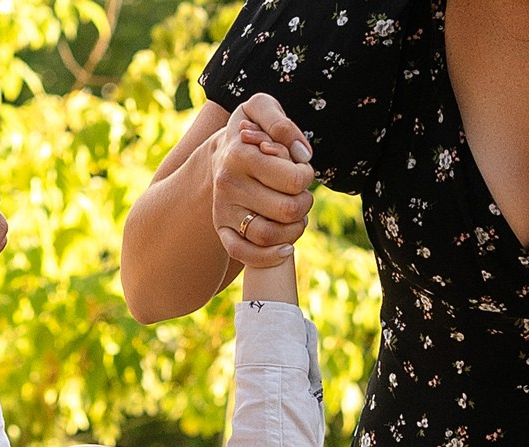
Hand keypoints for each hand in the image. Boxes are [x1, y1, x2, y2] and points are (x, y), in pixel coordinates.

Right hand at [211, 93, 313, 265]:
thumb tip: (302, 154)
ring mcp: (223, 210)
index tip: (302, 169)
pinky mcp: (222, 229)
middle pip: (287, 210)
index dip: (306, 175)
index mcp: (241, 154)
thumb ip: (282, 122)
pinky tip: (287, 248)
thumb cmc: (251, 130)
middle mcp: (228, 184)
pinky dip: (269, 256)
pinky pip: (244, 254)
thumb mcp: (262, 108)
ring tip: (297, 216)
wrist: (221, 152)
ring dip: (294, 230)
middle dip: (305, 203)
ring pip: (269, 236)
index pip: (294, 179)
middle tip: (302, 194)